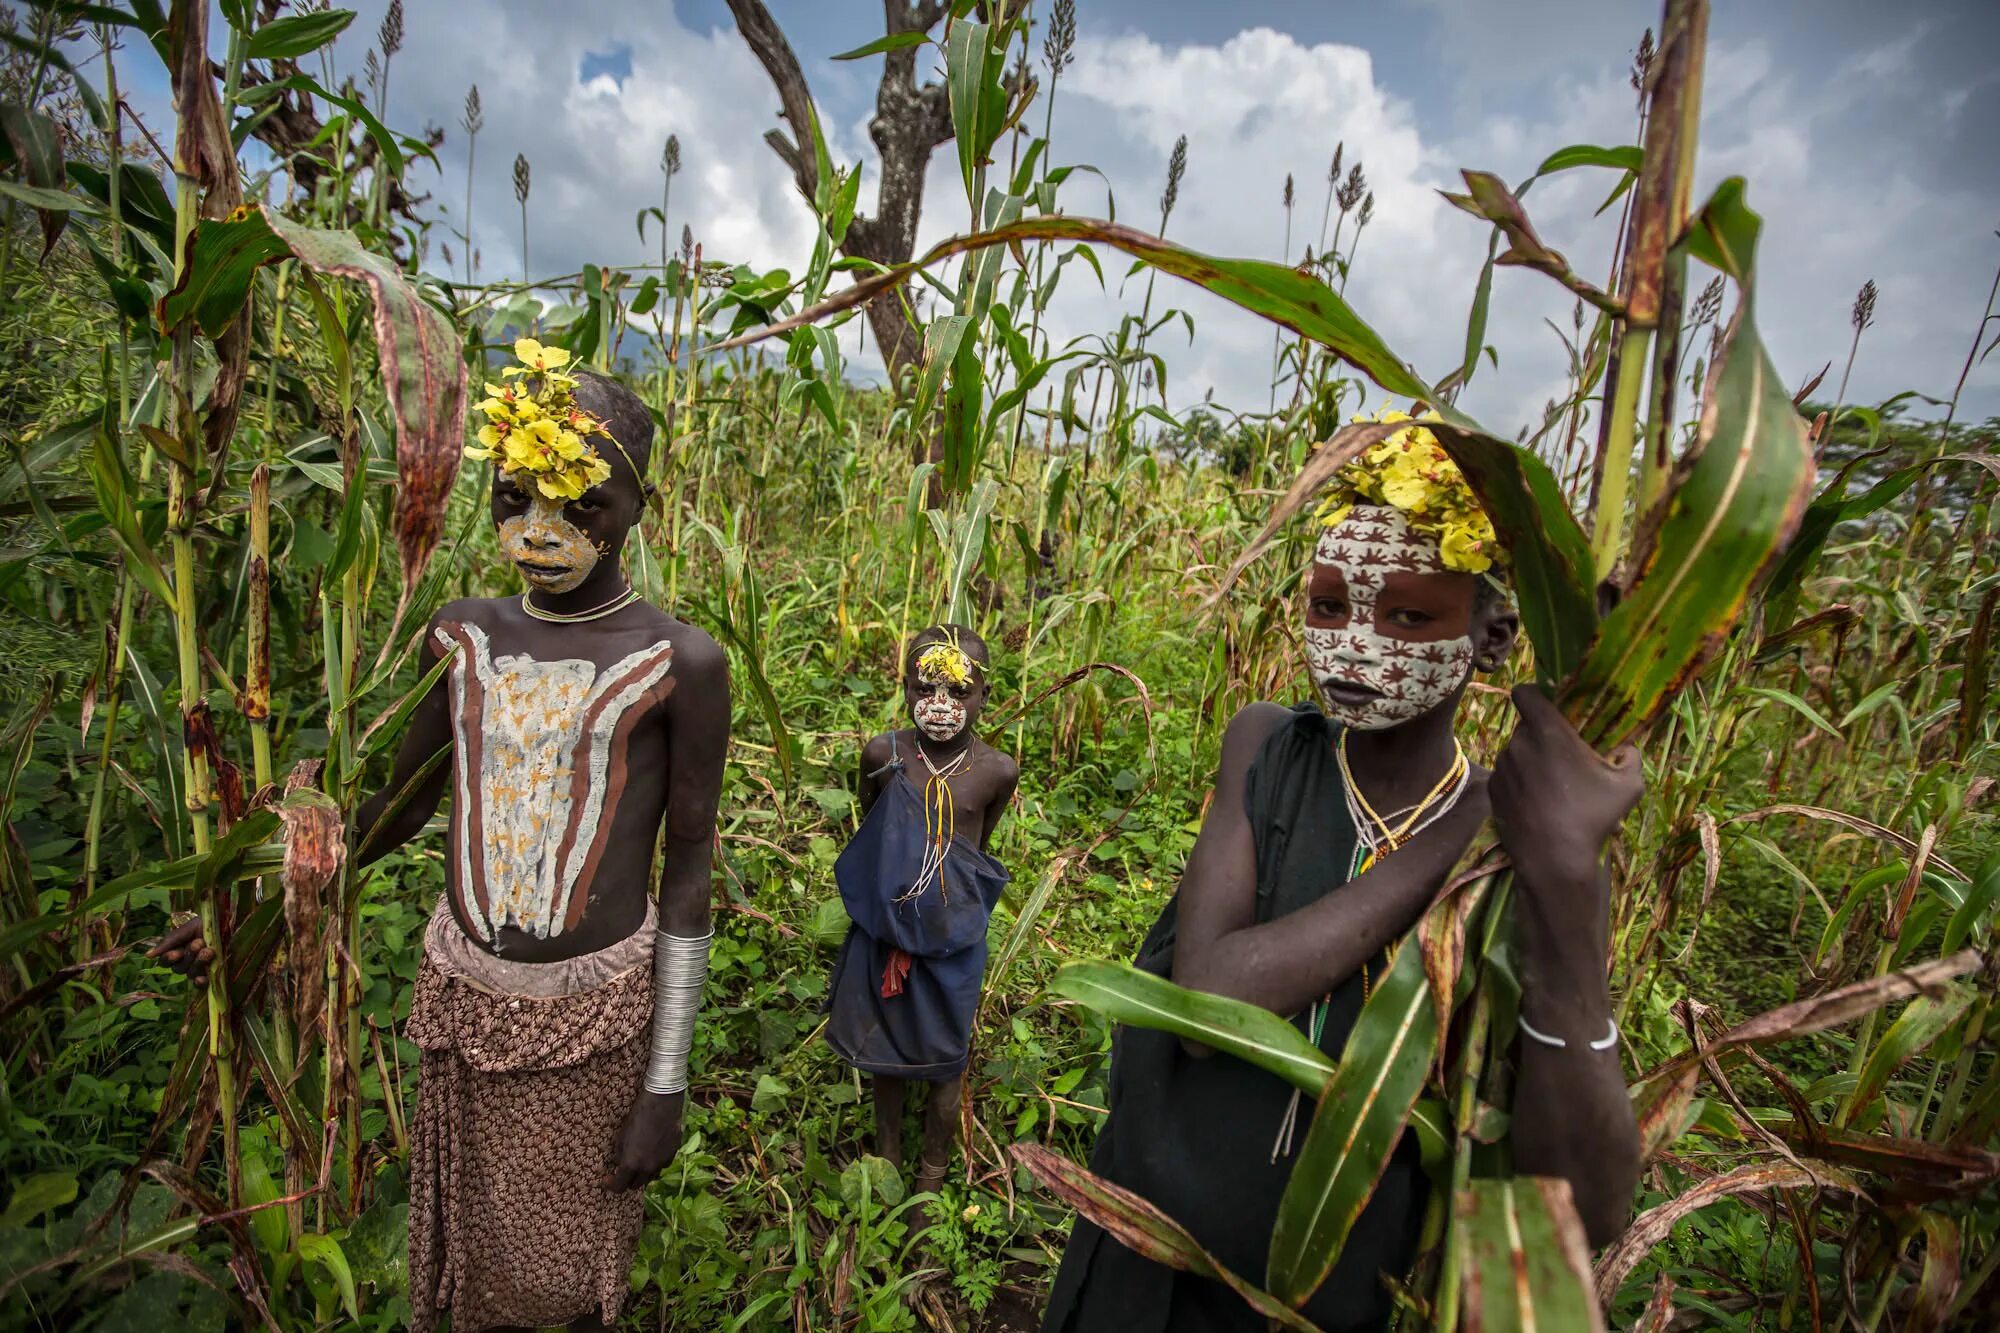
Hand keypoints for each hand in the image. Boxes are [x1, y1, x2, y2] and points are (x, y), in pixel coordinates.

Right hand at [147, 917, 214, 984]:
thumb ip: (170, 941)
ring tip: (209, 950)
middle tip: (199, 943)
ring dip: (198, 963)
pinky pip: (201, 985)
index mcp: (178, 950)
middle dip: (188, 956)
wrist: (231, 924)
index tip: (177, 952)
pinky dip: (200, 982)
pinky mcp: (213, 975)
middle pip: (179, 968)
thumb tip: (148, 956)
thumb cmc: (208, 924)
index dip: (169, 959)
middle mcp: (187, 962)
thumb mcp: (188, 928)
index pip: (165, 961)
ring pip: (191, 974)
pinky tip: (203, 978)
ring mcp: (200, 969)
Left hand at [604, 1088, 684, 1190]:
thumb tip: (619, 1163)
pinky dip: (654, 1164)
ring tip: (638, 1162)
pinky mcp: (672, 1155)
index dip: (611, 1185)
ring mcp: (662, 1162)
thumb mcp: (621, 1136)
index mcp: (631, 1164)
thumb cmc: (637, 1116)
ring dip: (642, 1174)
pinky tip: (652, 1153)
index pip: (619, 1186)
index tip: (606, 1180)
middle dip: (627, 1181)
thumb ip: (619, 1154)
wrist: (662, 1103)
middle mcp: (647, 1168)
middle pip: (635, 1185)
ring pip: (650, 1177)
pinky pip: (661, 1166)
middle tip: (623, 1171)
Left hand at [1490, 684, 1642, 887]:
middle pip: (1526, 726)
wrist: (1554, 859)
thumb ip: (1632, 759)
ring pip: (1516, 752)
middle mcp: (1518, 743)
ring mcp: (1502, 767)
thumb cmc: (1592, 817)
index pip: (1525, 692)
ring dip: (1531, 761)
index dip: (1534, 694)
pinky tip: (1537, 803)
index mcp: (1548, 732)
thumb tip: (1628, 751)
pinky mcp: (1492, 790)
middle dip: (1542, 737)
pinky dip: (1519, 782)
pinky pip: (1507, 775)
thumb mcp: (1628, 787)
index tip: (1547, 705)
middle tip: (1563, 759)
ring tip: (1553, 788)